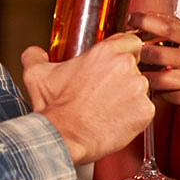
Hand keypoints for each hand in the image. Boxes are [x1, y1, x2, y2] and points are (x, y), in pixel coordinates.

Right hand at [22, 32, 153, 165]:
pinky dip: (135, 116)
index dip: (124, 53)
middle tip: (106, 93)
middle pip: (136, 66)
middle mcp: (125, 65)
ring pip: (141, 88)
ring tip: (109, 109)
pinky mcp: (145, 110)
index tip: (115, 65)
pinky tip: (116, 121)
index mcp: (105, 51)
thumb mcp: (37, 75)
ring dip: (130, 97)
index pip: (130, 41)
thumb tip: (34, 52)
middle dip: (124, 77)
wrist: (62, 138)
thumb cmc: (53, 108)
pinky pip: (145, 110)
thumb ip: (35, 56)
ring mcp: (138, 88)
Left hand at [129, 12, 179, 126]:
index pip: (166, 24)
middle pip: (154, 49)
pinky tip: (155, 92)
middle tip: (123, 53)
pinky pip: (166, 96)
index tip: (130, 19)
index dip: (144, 20)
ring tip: (133, 76)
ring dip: (141, 77)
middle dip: (133, 52)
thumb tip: (157, 22)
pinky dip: (157, 94)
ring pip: (156, 76)